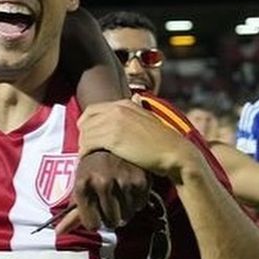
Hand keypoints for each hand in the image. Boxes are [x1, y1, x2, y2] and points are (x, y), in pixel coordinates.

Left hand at [56, 149, 150, 231]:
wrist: (113, 142)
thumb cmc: (92, 166)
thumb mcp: (80, 185)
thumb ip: (72, 213)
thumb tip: (59, 232)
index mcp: (83, 185)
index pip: (91, 223)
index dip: (94, 221)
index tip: (95, 214)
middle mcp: (103, 183)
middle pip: (111, 222)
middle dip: (110, 217)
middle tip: (109, 204)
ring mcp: (123, 181)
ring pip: (126, 216)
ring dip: (123, 210)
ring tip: (119, 195)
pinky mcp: (140, 180)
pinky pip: (139, 205)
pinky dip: (135, 201)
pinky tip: (129, 189)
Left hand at [78, 98, 201, 179]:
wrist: (175, 153)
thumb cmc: (162, 142)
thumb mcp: (147, 119)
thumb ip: (135, 111)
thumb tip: (135, 98)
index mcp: (124, 104)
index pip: (92, 110)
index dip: (85, 123)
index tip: (86, 135)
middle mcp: (117, 110)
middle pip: (86, 122)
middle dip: (83, 136)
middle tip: (85, 149)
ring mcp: (114, 123)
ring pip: (85, 134)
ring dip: (83, 146)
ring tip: (87, 156)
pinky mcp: (112, 138)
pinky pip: (88, 145)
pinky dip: (85, 153)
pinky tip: (88, 160)